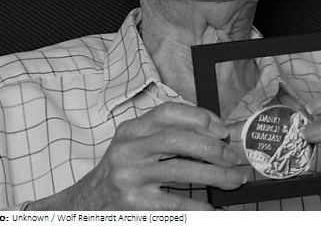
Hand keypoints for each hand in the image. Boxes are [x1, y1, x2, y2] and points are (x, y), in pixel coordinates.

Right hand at [27, 102, 245, 209]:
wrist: (86, 204)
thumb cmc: (121, 169)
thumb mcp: (136, 144)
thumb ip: (167, 135)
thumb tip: (215, 133)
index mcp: (131, 129)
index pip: (169, 113)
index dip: (199, 117)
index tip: (222, 129)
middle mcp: (128, 150)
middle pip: (177, 139)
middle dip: (212, 148)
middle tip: (232, 157)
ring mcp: (130, 178)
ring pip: (180, 171)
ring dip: (214, 175)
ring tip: (233, 180)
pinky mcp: (134, 205)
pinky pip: (173, 204)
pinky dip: (197, 205)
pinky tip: (212, 207)